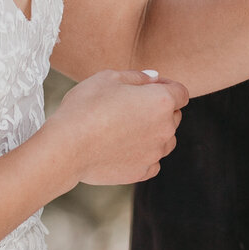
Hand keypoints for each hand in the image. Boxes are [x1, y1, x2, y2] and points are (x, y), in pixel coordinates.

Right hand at [42, 69, 190, 185]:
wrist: (67, 147)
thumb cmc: (86, 106)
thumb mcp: (109, 78)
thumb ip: (138, 76)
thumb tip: (154, 78)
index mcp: (162, 101)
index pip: (181, 92)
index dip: (166, 87)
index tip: (149, 87)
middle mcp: (165, 129)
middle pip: (174, 116)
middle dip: (160, 109)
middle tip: (131, 107)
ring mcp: (155, 153)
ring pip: (166, 140)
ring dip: (155, 133)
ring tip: (127, 128)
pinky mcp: (142, 172)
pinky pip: (152, 161)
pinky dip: (144, 154)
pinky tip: (124, 148)